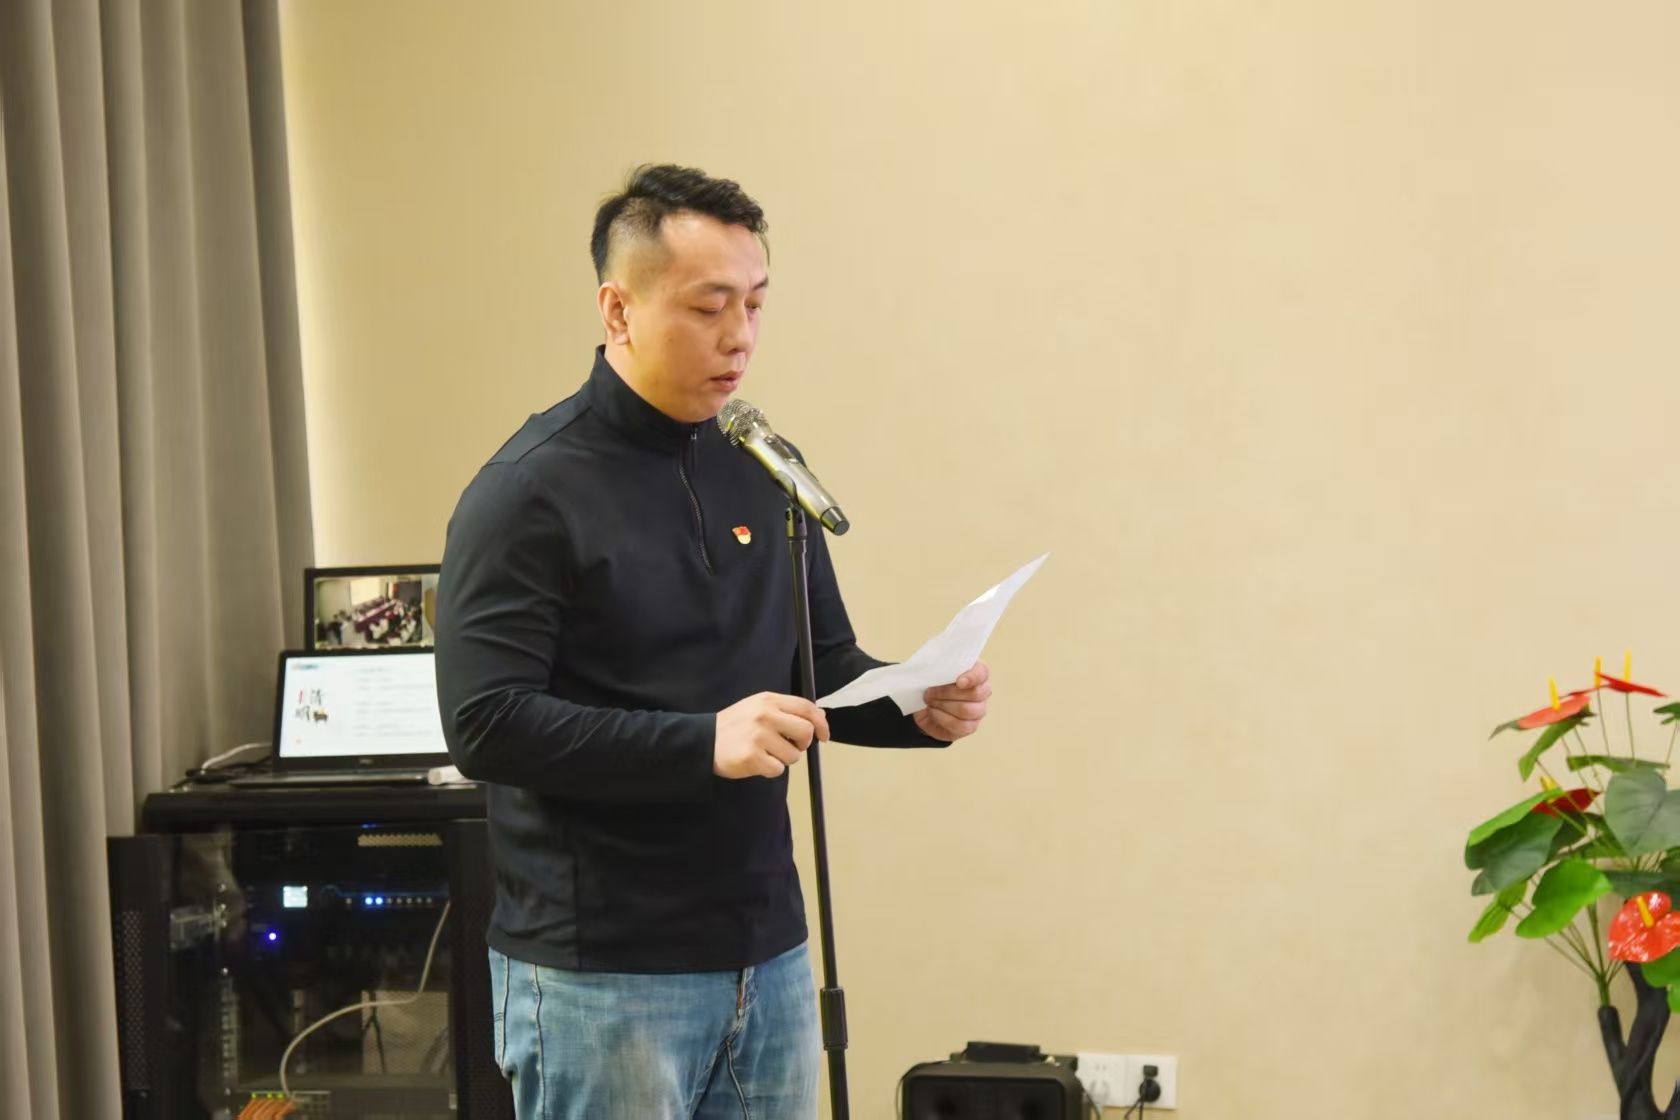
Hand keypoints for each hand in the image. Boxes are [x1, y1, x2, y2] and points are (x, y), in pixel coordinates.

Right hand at [714, 692, 830, 778]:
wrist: (703, 740)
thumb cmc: (734, 725)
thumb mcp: (759, 707)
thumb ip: (787, 710)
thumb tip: (820, 716)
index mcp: (768, 701)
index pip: (806, 707)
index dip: (821, 723)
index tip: (824, 735)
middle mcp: (765, 716)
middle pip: (805, 732)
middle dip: (803, 744)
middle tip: (792, 747)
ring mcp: (758, 736)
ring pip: (793, 756)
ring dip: (784, 759)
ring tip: (766, 753)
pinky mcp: (752, 757)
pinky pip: (778, 770)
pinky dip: (770, 770)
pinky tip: (757, 762)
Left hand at [914, 660, 990, 741]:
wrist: (924, 706)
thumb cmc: (933, 684)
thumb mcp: (933, 671)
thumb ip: (939, 667)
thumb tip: (932, 669)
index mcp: (976, 672)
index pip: (982, 673)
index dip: (972, 677)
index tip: (958, 682)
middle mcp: (982, 691)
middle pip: (974, 693)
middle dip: (947, 693)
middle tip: (929, 692)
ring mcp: (979, 710)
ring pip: (967, 710)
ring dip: (943, 705)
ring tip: (929, 701)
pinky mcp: (970, 727)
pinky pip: (960, 725)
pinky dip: (942, 718)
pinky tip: (932, 711)